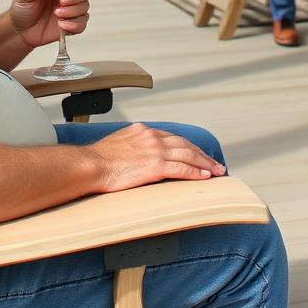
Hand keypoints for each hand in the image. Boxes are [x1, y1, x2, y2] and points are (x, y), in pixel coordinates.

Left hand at [8, 0, 90, 49]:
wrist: (20, 31)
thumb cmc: (22, 9)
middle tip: (62, 1)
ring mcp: (71, 10)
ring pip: (85, 7)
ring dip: (73, 11)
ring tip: (57, 14)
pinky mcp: (72, 25)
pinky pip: (82, 24)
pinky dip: (74, 24)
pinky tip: (61, 24)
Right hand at [87, 123, 226, 192]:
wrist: (91, 165)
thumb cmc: (99, 159)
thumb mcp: (119, 143)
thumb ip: (134, 145)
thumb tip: (138, 155)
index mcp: (143, 130)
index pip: (172, 137)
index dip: (187, 146)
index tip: (196, 154)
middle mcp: (152, 136)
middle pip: (184, 144)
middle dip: (201, 154)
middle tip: (214, 162)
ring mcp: (155, 150)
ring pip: (188, 154)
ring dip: (204, 163)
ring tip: (216, 170)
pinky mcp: (155, 165)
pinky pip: (182, 168)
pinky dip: (195, 172)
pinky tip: (204, 176)